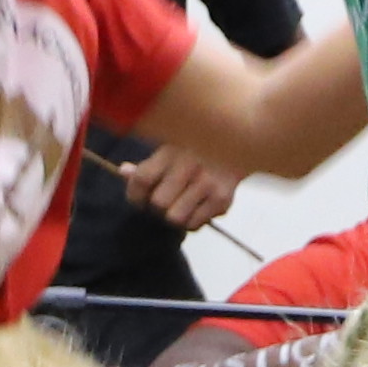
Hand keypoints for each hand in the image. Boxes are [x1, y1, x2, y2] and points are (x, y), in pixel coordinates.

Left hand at [109, 142, 244, 227]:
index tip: (140, 200)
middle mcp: (188, 166)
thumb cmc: (199, 147)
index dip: (135, 195)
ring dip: (175, 216)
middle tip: (164, 203)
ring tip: (181, 207)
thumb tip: (124, 172)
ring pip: (175, 217)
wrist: (244, 143)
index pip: (142, 179)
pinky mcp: (222, 198)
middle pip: (158, 203)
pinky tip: (197, 208)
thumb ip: (149, 163)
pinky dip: (192, 221)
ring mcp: (207, 183)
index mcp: (171, 151)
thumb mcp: (172, 147)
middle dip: (157, 207)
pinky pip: (195, 223)